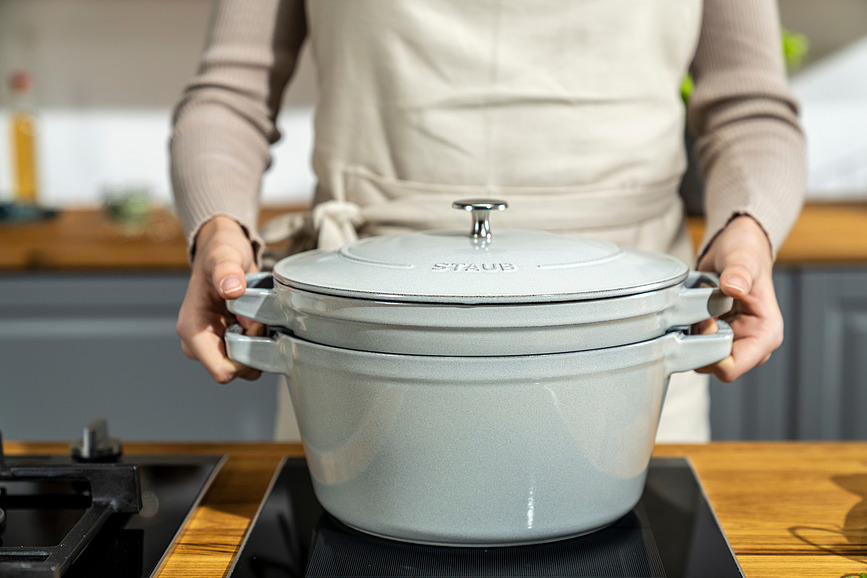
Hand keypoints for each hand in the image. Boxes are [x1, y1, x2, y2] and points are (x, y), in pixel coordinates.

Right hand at [176, 216, 262, 382]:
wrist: (222, 249)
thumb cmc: (219, 253)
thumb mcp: (224, 254)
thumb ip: (226, 270)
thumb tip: (232, 289)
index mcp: (192, 330)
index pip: (221, 371)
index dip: (246, 355)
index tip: (254, 326)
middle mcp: (199, 343)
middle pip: (236, 370)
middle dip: (254, 348)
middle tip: (258, 318)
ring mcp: (213, 344)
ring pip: (245, 366)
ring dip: (258, 344)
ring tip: (257, 316)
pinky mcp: (227, 342)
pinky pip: (249, 356)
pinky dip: (259, 341)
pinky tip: (257, 319)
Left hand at [695, 215, 782, 381]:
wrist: (735, 247)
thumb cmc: (745, 253)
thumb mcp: (742, 258)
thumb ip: (739, 272)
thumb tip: (734, 287)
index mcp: (765, 334)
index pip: (732, 368)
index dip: (709, 352)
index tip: (704, 323)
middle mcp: (750, 343)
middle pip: (713, 366)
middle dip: (698, 344)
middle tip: (697, 314)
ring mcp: (733, 341)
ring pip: (701, 357)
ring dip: (691, 337)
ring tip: (695, 310)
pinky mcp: (717, 335)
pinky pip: (695, 345)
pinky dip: (688, 331)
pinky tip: (691, 312)